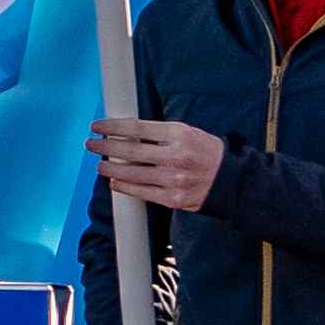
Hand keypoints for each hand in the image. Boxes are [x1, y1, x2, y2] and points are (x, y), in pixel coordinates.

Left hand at [91, 117, 227, 211]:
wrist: (232, 181)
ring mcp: (173, 179)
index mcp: (180, 135)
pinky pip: (142, 192)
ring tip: (100, 165)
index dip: (113, 127)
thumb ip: (160, 134)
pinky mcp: (173, 198)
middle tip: (91, 144)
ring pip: (132, 173)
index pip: (137, 129)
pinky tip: (115, 181)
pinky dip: (125, 186)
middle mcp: (175, 156)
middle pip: (130, 151)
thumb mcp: (189, 133)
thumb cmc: (208, 154)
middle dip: (105, 147)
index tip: (98, 126)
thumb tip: (128, 133)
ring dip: (110, 168)